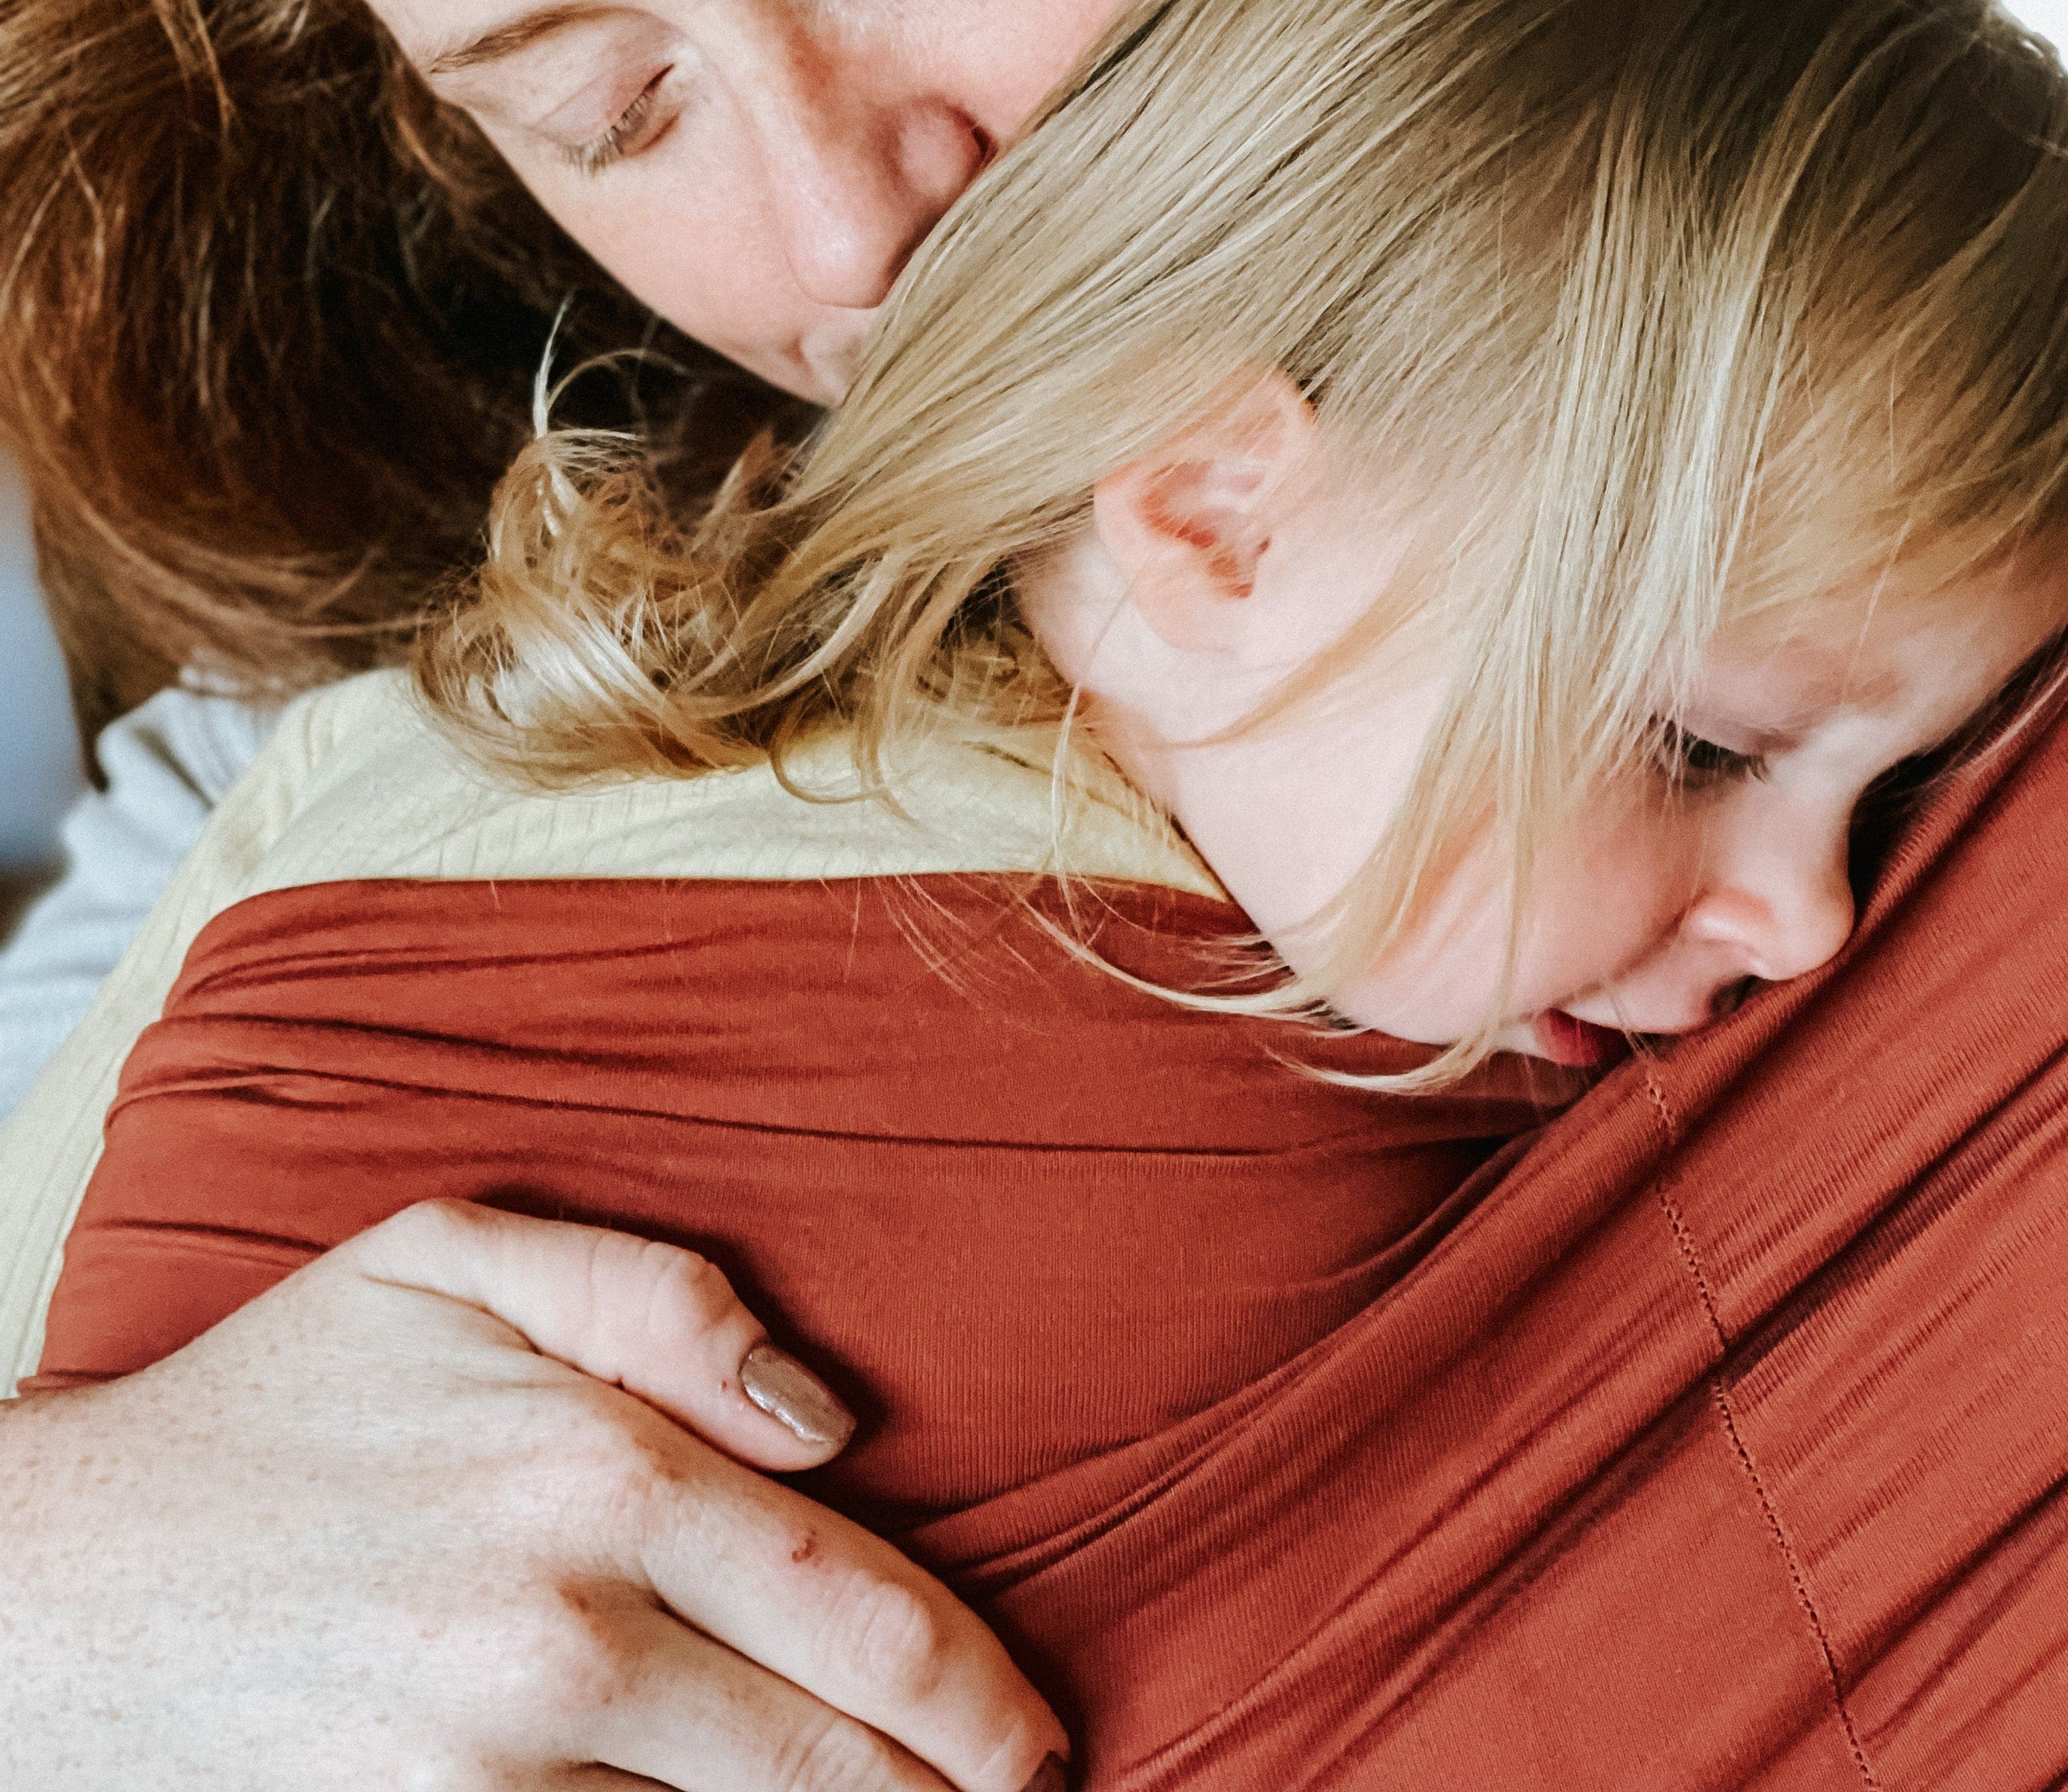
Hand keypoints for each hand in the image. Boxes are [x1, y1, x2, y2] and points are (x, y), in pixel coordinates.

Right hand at [0, 1199, 1066, 1789]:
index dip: (975, 1695)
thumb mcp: (454, 1261)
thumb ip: (663, 1297)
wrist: (59, 1585)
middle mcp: (555, 1640)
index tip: (1036, 1740)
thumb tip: (833, 1414)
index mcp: (592, 1473)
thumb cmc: (279, 1401)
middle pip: (828, 1768)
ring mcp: (484, 1778)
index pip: (857, 1614)